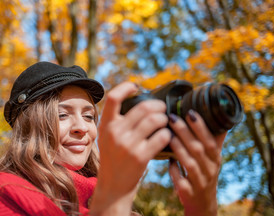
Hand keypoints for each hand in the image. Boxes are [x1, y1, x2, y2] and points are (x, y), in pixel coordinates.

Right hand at [90, 82, 170, 214]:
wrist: (113, 187)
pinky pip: (161, 137)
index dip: (126, 87)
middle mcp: (115, 133)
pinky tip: (166, 136)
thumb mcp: (107, 138)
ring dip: (164, 119)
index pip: (113, 97)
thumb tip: (139, 102)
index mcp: (106, 125)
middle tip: (162, 108)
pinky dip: (167, 134)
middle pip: (143, 107)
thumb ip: (117, 122)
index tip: (136, 87)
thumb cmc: (114, 159)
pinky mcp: (141, 157)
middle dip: (157, 105)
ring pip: (155, 120)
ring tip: (165, 122)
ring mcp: (128, 145)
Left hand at [168, 110, 225, 215]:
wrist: (203, 204)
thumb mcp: (213, 157)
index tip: (190, 112)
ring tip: (167, 135)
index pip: (211, 140)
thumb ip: (214, 139)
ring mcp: (200, 182)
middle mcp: (210, 169)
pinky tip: (168, 162)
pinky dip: (174, 171)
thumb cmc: (205, 173)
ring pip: (190, 164)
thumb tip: (220, 117)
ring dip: (179, 148)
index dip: (201, 127)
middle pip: (198, 149)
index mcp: (215, 158)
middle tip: (172, 118)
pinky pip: (181, 182)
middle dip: (185, 132)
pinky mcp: (189, 193)